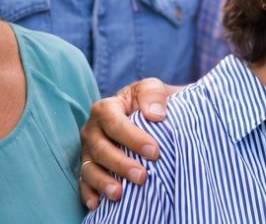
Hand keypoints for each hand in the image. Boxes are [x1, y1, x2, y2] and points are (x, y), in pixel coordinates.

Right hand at [78, 77, 178, 209]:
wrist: (148, 112)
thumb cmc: (150, 101)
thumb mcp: (152, 89)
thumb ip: (153, 96)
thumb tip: (155, 115)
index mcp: (106, 108)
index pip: (114, 123)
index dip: (133, 138)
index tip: (154, 152)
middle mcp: (92, 129)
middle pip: (101, 149)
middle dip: (121, 164)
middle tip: (142, 177)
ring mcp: (88, 149)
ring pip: (90, 168)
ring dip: (103, 182)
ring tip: (120, 194)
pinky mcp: (88, 166)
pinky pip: (84, 181)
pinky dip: (88, 193)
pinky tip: (97, 204)